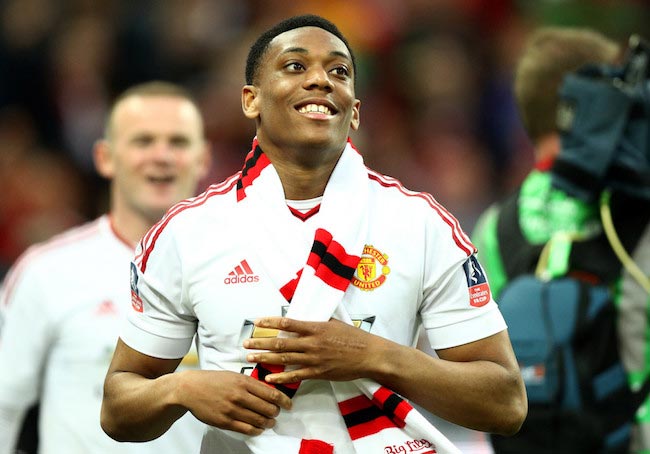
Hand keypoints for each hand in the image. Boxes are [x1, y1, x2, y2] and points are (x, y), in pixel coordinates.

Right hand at [176, 370, 291, 435]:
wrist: (190, 388)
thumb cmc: (212, 380)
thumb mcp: (233, 375)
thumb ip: (250, 383)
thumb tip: (268, 391)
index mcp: (243, 382)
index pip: (271, 394)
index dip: (283, 401)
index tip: (288, 405)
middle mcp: (239, 395)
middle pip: (268, 408)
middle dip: (276, 413)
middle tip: (277, 413)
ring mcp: (232, 409)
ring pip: (259, 420)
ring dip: (268, 422)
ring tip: (270, 422)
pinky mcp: (225, 421)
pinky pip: (247, 429)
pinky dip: (257, 430)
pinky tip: (259, 428)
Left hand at [243, 317, 382, 383]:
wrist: (369, 355)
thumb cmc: (353, 337)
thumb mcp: (334, 323)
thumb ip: (316, 323)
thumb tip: (302, 318)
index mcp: (315, 328)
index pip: (288, 323)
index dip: (271, 323)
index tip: (257, 322)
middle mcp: (312, 343)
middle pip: (281, 342)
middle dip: (261, 343)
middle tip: (245, 343)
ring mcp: (314, 359)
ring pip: (284, 358)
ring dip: (265, 358)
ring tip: (250, 358)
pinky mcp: (318, 372)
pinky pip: (296, 375)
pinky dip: (281, 376)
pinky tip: (269, 376)